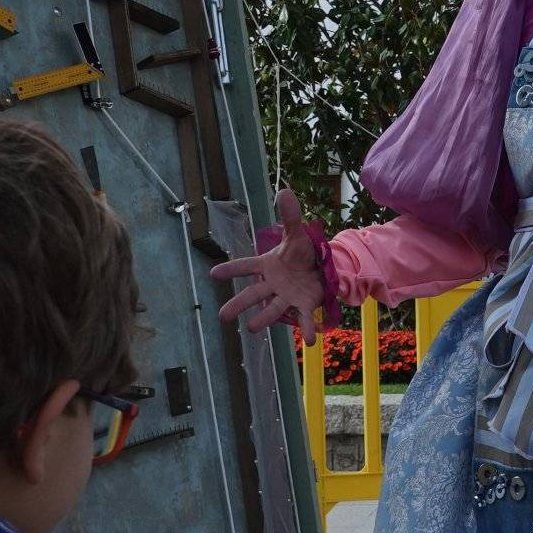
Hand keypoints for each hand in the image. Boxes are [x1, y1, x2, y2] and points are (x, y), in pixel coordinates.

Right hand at [209, 189, 325, 333]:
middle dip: (239, 304)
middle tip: (223, 316)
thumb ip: (290, 216)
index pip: (246, 266)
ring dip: (263, 318)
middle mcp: (273, 284)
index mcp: (268, 265)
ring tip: (251, 328)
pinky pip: (303, 318)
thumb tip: (284, 191)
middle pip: (253, 294)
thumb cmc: (300, 252)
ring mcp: (287, 297)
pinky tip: (310, 342)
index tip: (213, 274)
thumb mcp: (296, 233)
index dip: (231, 270)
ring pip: (273, 309)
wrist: (319, 267)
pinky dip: (306, 330)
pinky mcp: (303, 305)